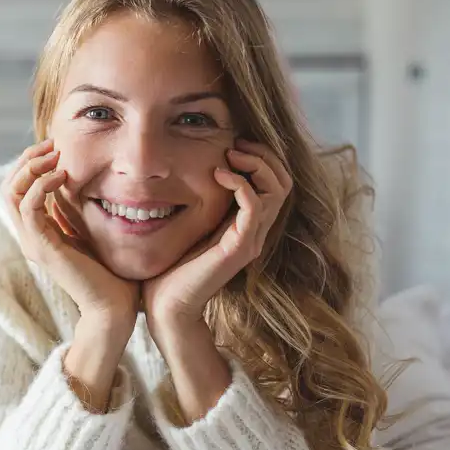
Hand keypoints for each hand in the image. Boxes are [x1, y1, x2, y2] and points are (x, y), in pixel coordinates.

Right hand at [5, 139, 139, 339]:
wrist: (113, 307)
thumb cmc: (111, 273)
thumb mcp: (93, 231)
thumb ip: (81, 211)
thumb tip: (87, 183)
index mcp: (38, 231)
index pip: (18, 188)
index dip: (32, 163)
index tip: (56, 147)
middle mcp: (29, 235)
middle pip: (8, 186)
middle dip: (28, 159)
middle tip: (52, 144)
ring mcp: (32, 241)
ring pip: (12, 192)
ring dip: (31, 167)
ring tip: (56, 155)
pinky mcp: (42, 246)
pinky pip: (29, 206)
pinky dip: (42, 185)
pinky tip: (63, 175)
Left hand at [141, 139, 293, 327]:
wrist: (166, 305)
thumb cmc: (170, 268)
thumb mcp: (189, 225)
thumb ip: (200, 201)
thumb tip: (193, 169)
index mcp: (246, 225)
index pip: (274, 182)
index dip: (261, 158)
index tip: (233, 144)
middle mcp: (256, 232)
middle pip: (283, 182)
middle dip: (263, 155)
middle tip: (235, 144)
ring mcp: (251, 240)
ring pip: (277, 190)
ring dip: (255, 164)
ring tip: (229, 155)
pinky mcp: (240, 248)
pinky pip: (255, 207)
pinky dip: (241, 184)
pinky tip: (219, 175)